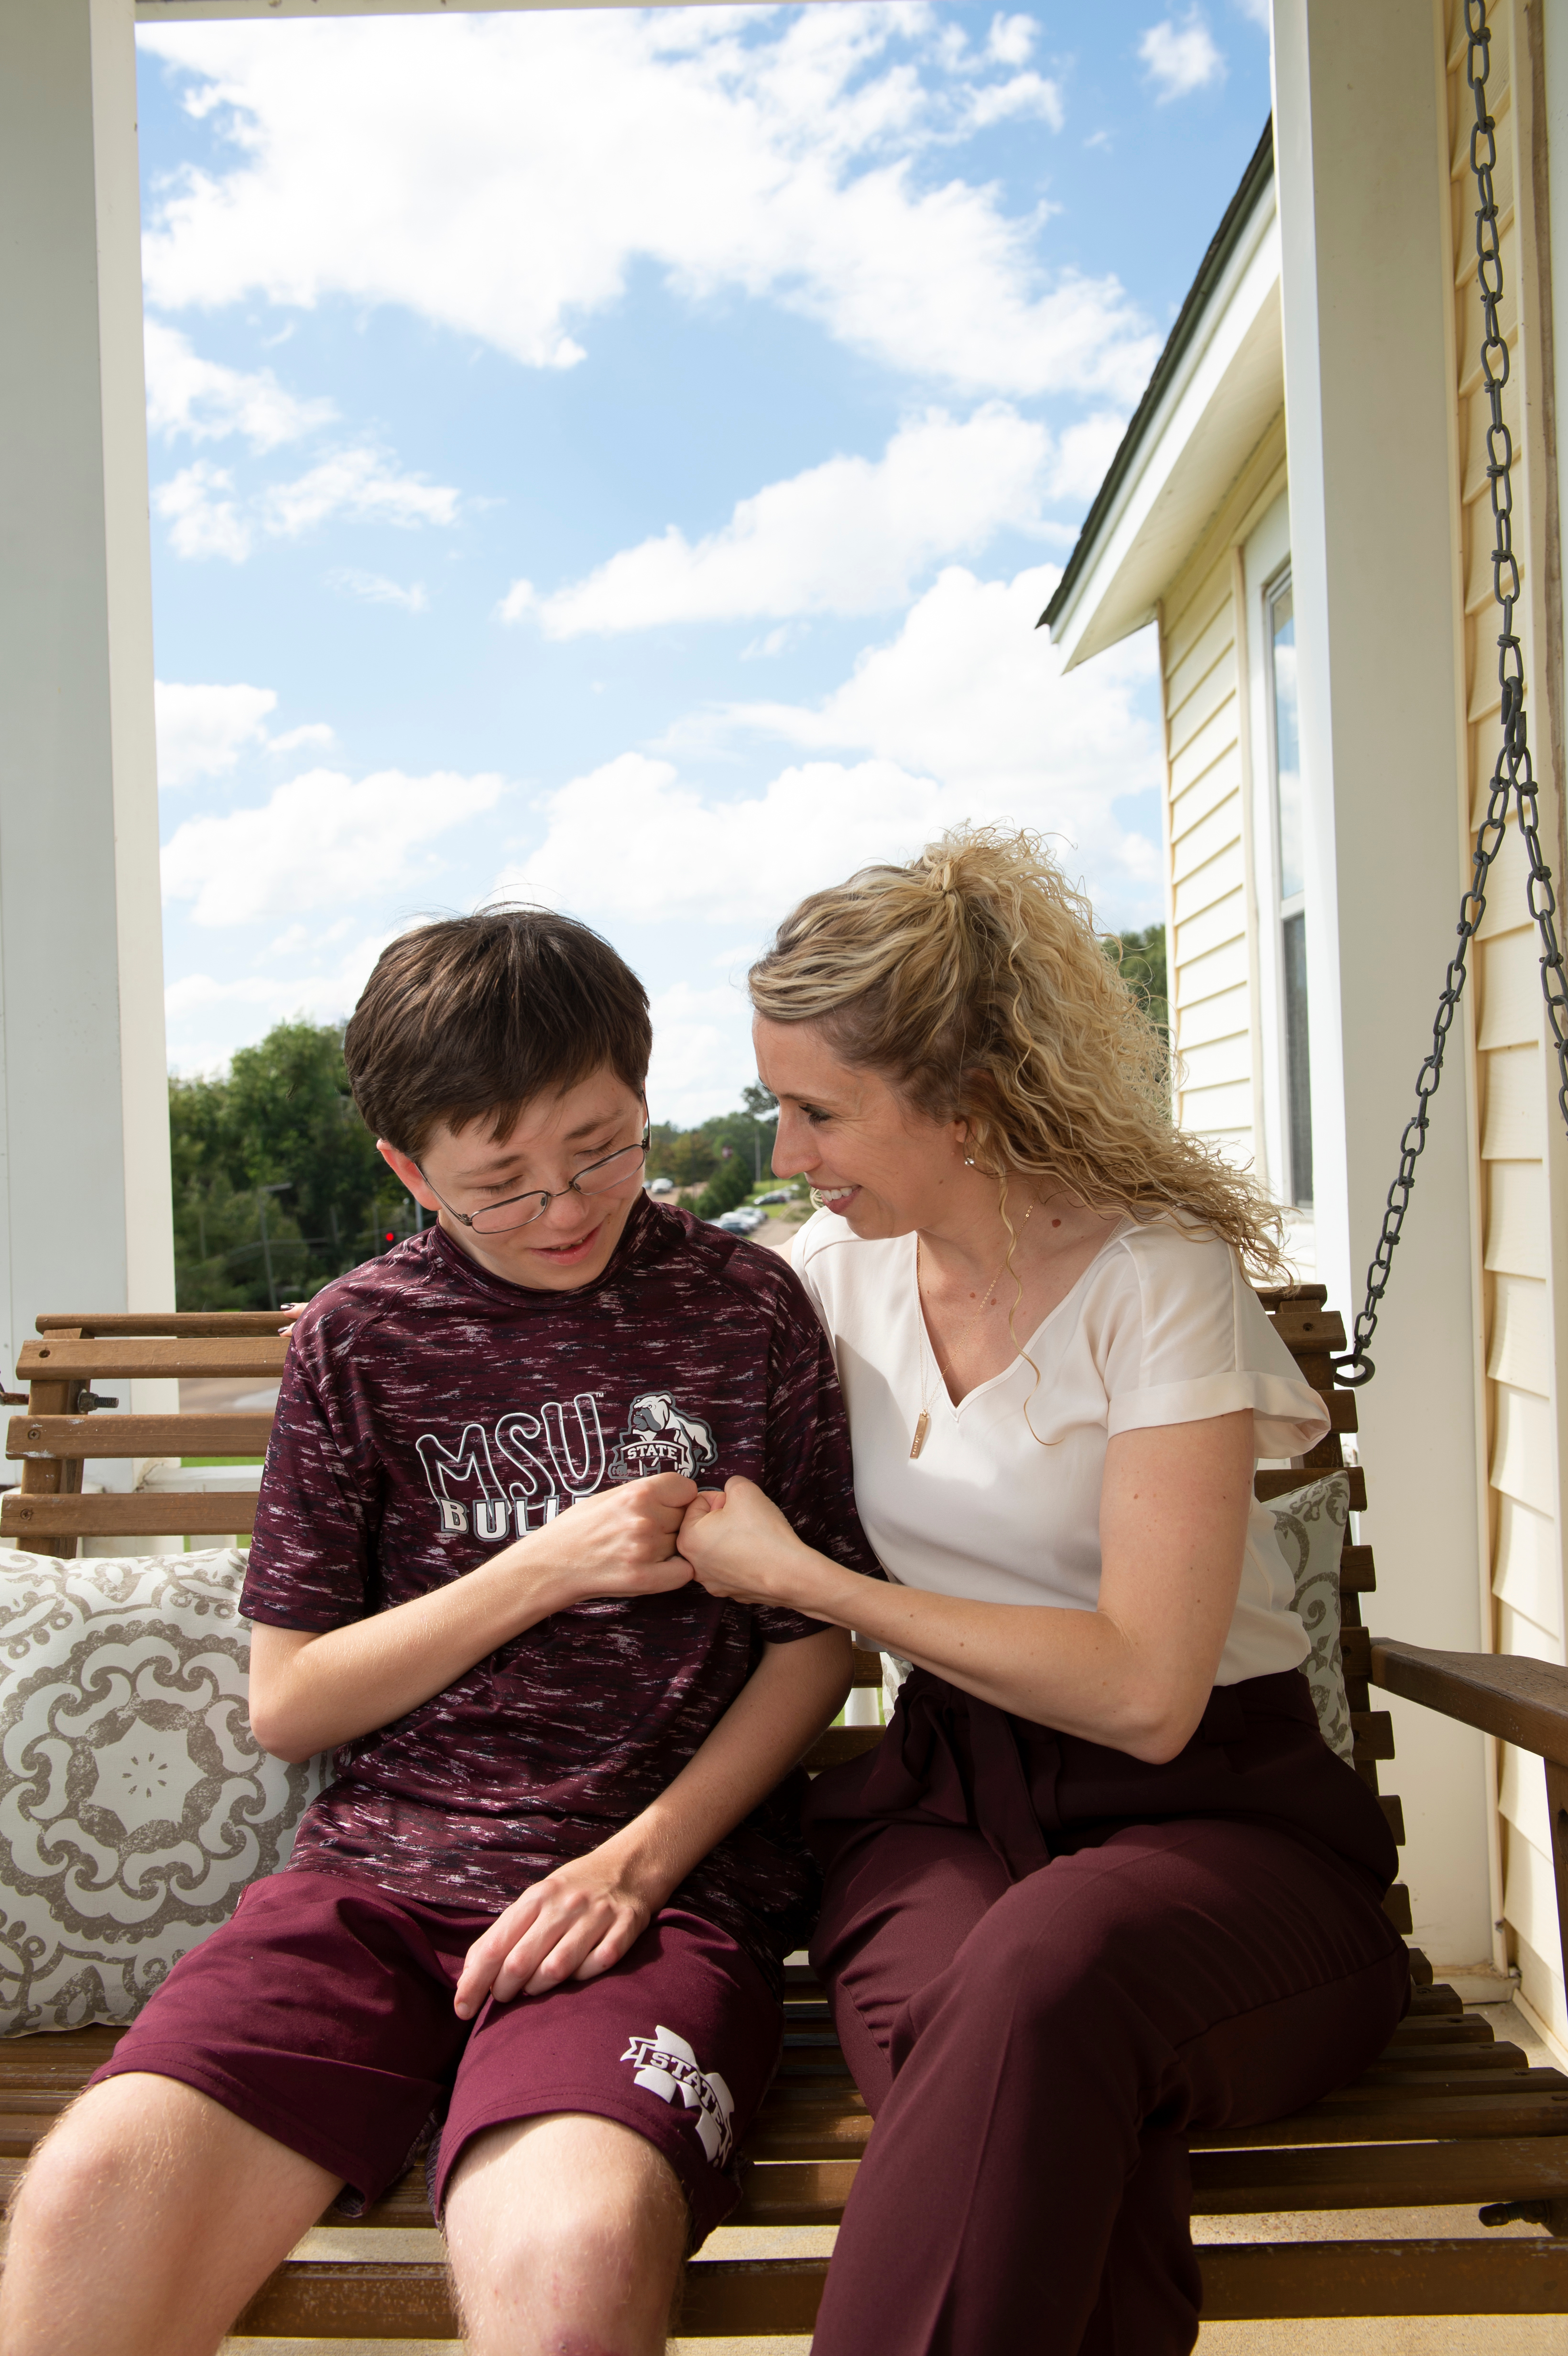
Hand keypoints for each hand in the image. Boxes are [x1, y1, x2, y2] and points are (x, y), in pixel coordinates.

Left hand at [454, 1846, 657, 2015]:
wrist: (628, 1866)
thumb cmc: (571, 1892)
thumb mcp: (535, 1900)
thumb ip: (507, 1933)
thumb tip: (471, 1975)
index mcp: (536, 1898)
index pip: (494, 1946)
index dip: (473, 1983)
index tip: (462, 2008)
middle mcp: (564, 1906)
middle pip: (520, 1962)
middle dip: (504, 1990)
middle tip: (503, 1996)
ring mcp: (596, 1917)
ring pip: (556, 1969)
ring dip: (538, 1989)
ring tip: (534, 1988)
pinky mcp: (625, 1927)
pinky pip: (598, 1965)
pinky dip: (582, 1977)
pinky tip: (575, 1976)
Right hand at [516, 1472, 698, 1605]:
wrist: (550, 1564)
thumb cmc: (577, 1528)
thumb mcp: (609, 1496)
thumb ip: (645, 1493)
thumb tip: (680, 1494)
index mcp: (637, 1493)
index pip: (686, 1489)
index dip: (680, 1498)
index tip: (669, 1505)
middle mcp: (644, 1519)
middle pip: (685, 1518)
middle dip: (672, 1523)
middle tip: (647, 1531)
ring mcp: (645, 1550)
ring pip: (682, 1545)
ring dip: (669, 1548)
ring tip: (640, 1549)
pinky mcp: (643, 1579)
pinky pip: (683, 1572)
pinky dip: (675, 1571)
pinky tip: (656, 1568)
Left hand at [677, 1476, 806, 1606]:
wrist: (790, 1574)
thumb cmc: (764, 1533)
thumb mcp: (744, 1490)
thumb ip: (730, 1484)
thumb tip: (730, 1492)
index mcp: (688, 1538)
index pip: (697, 1503)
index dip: (721, 1498)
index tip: (737, 1506)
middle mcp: (694, 1564)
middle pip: (705, 1527)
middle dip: (724, 1519)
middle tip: (746, 1520)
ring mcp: (712, 1582)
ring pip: (719, 1547)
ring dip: (732, 1538)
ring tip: (753, 1537)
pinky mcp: (729, 1591)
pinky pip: (731, 1565)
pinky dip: (741, 1558)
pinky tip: (756, 1555)